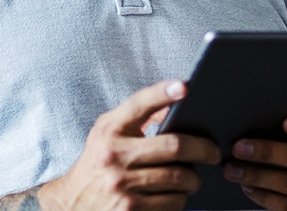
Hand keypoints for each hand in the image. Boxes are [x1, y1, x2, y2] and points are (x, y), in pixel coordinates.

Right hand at [38, 80, 222, 210]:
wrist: (72, 204)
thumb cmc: (99, 163)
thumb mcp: (109, 134)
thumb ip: (137, 117)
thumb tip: (176, 103)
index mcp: (110, 130)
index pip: (139, 104)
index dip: (162, 93)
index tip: (185, 87)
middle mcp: (114, 155)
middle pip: (174, 146)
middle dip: (203, 149)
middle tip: (214, 152)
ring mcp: (121, 184)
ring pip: (179, 178)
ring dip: (193, 179)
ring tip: (192, 178)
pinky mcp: (130, 210)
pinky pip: (173, 202)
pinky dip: (180, 199)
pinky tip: (175, 195)